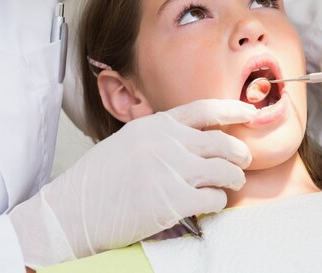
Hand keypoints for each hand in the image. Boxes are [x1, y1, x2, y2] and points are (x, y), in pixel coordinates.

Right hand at [10, 99, 254, 266]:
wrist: (71, 210)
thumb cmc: (97, 179)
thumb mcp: (128, 142)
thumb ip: (160, 137)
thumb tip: (194, 140)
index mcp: (155, 126)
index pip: (204, 110)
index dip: (232, 110)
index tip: (250, 114)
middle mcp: (166, 143)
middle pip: (223, 142)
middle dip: (240, 153)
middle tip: (242, 162)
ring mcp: (171, 171)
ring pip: (225, 170)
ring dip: (233, 179)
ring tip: (229, 185)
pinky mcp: (173, 201)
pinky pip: (214, 198)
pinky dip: (217, 202)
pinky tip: (209, 204)